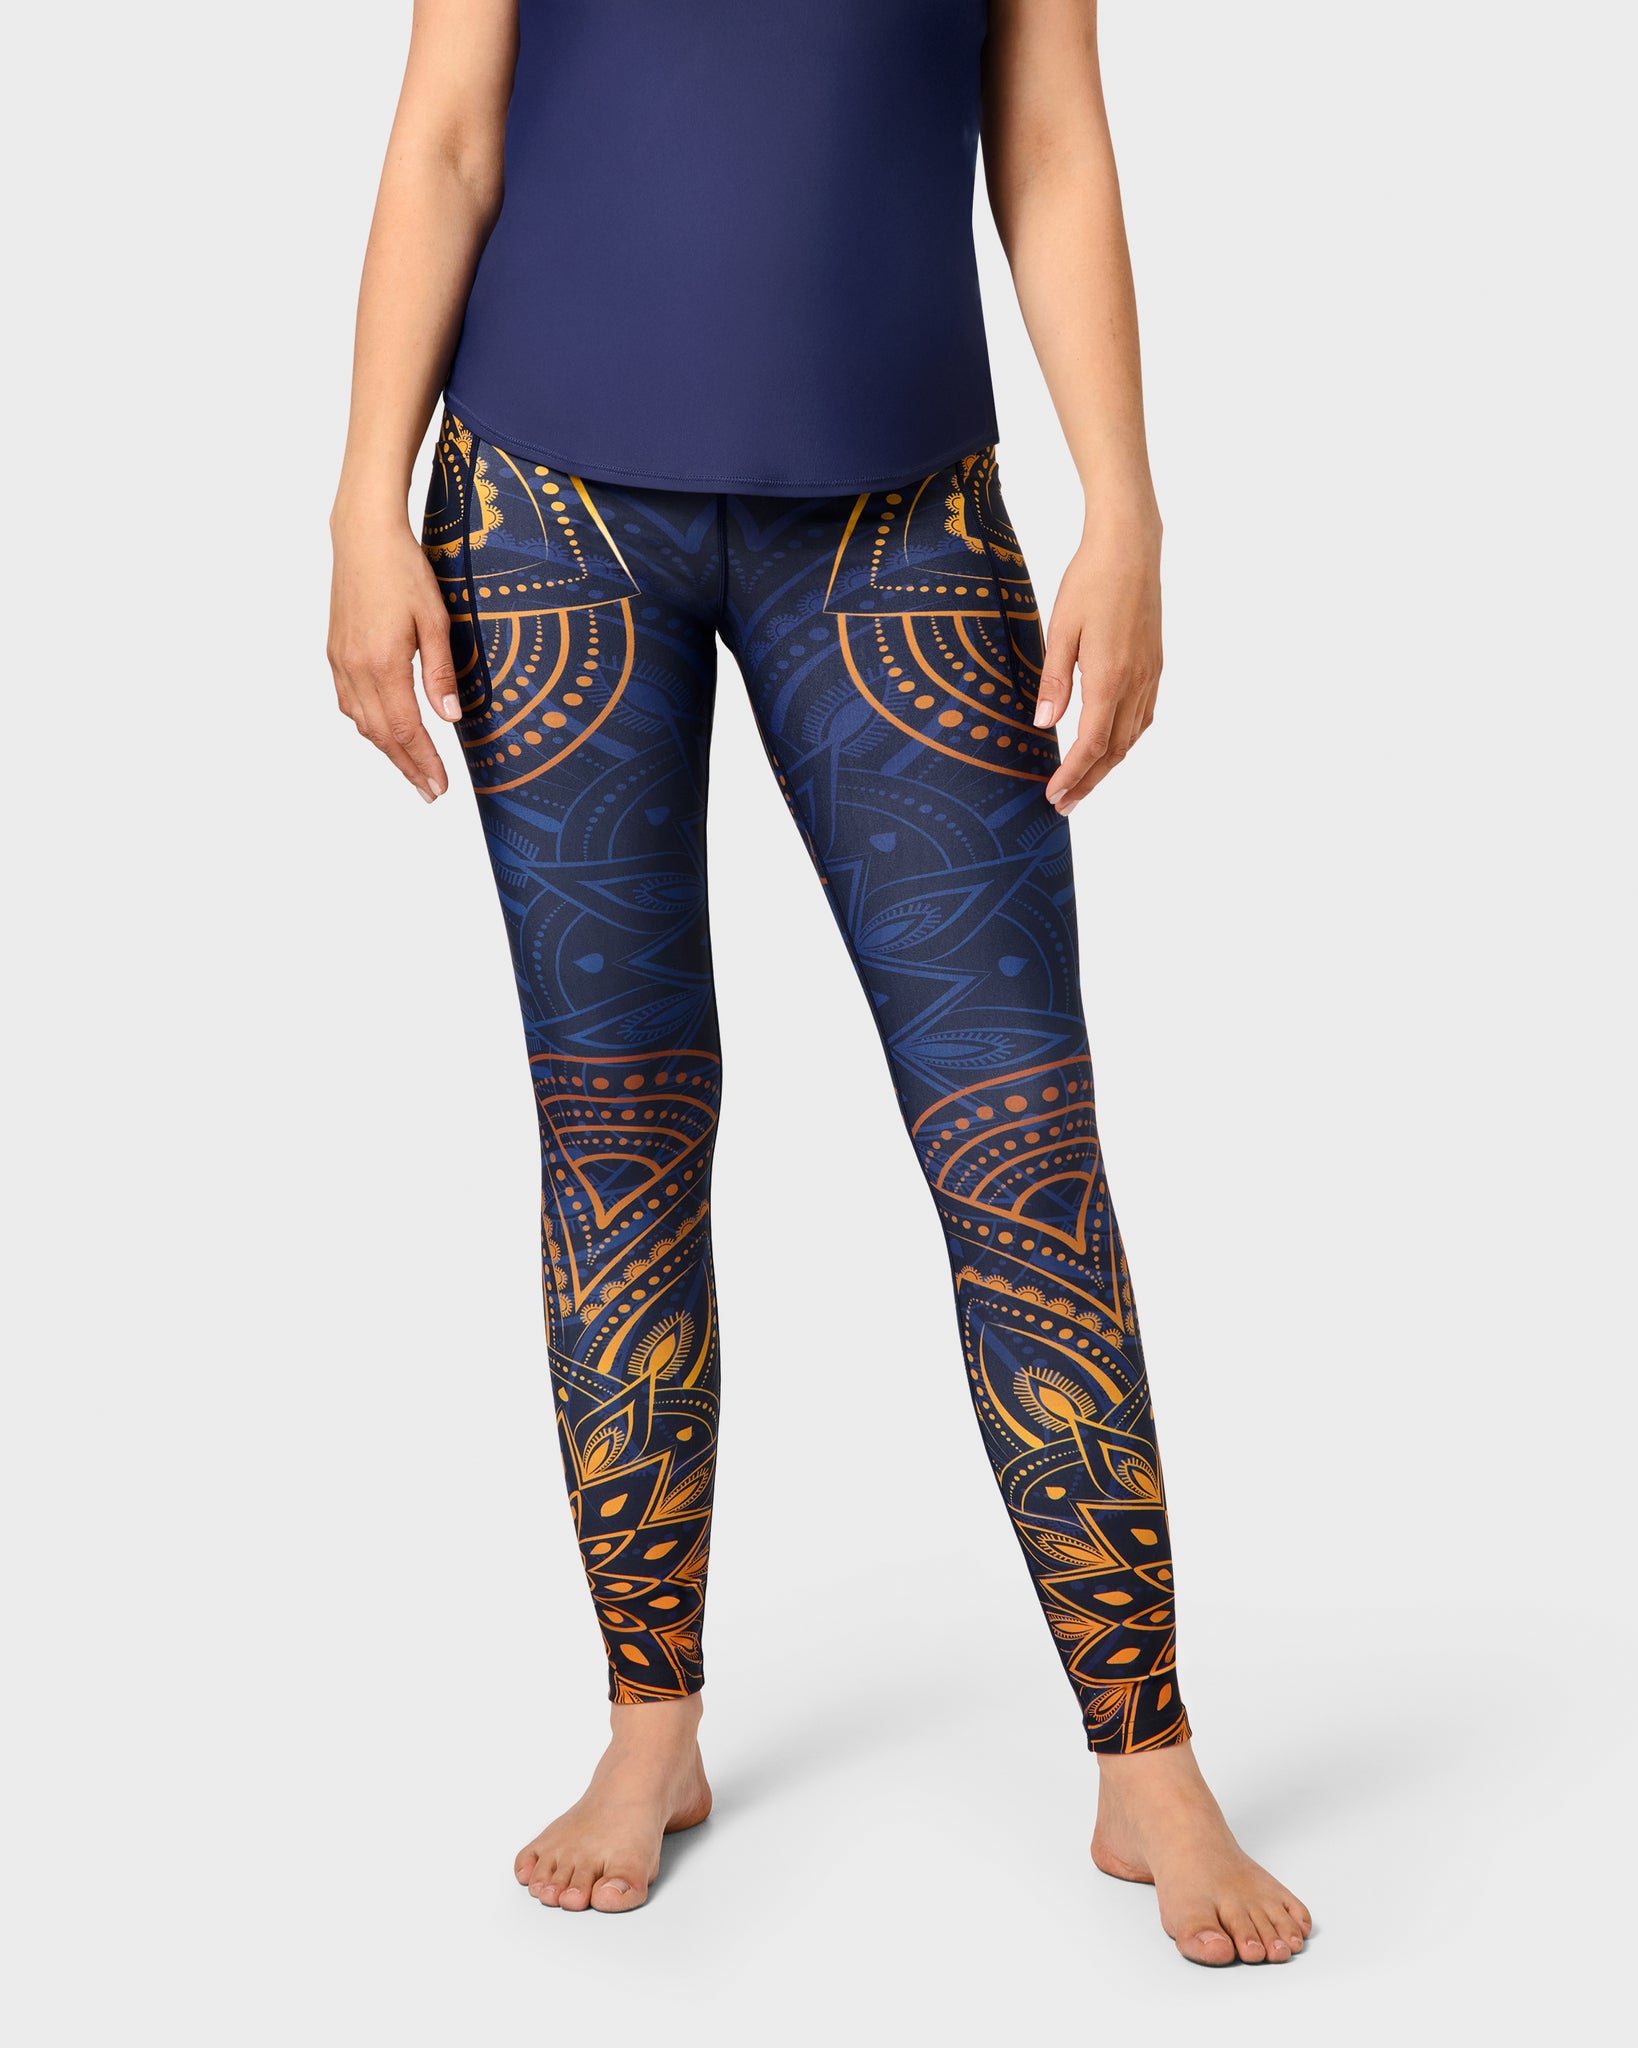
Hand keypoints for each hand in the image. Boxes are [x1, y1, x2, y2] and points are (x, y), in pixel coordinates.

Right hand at [327, 513, 461, 801]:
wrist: (363, 537)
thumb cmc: (404, 571)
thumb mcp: (435, 620)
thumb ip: (441, 674)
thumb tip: (449, 719)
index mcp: (382, 664)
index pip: (407, 729)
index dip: (424, 762)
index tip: (441, 786)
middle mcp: (355, 669)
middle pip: (382, 735)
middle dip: (407, 767)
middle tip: (431, 792)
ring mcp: (341, 662)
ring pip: (361, 722)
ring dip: (387, 749)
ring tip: (412, 769)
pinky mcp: (335, 652)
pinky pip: (349, 702)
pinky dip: (368, 724)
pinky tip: (384, 731)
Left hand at [1036, 511, 1162, 813]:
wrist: (1130, 547)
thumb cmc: (1090, 582)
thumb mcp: (1061, 630)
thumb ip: (1053, 682)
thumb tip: (1043, 724)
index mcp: (1110, 678)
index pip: (1091, 744)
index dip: (1073, 775)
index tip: (1054, 796)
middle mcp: (1136, 683)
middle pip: (1114, 750)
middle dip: (1089, 782)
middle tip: (1064, 805)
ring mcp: (1150, 675)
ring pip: (1131, 737)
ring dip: (1107, 765)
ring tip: (1083, 783)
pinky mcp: (1154, 665)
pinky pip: (1143, 717)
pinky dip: (1125, 740)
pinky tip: (1111, 745)